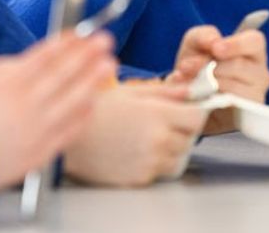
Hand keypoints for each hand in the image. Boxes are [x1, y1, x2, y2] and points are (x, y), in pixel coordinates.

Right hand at [0, 32, 116, 188]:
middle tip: (104, 42)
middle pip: (64, 74)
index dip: (67, 43)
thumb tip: (22, 62)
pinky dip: (83, 116)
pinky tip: (92, 104)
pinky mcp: (42, 151)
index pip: (46, 57)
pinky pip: (70, 130)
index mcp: (9, 84)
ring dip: (93, 80)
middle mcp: (28, 104)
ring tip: (108, 66)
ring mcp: (38, 128)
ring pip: (73, 100)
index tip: (82, 34)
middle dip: (87, 55)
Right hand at [62, 82, 206, 186]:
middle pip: (191, 140)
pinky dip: (154, 164)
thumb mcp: (129, 92)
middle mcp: (158, 140)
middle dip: (182, 132)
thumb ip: (163, 92)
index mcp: (157, 114)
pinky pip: (160, 173)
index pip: (198, 118)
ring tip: (149, 140)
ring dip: (172, 151)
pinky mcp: (140, 179)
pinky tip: (136, 152)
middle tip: (163, 125)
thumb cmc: (95, 112)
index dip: (195, 114)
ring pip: (179, 159)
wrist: (70, 141)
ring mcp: (150, 162)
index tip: (186, 112)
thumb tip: (188, 90)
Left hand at [167, 24, 268, 133]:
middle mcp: (260, 73)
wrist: (188, 100)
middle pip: (239, 65)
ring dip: (204, 84)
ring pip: (233, 87)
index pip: (255, 42)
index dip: (236, 44)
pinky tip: (196, 97)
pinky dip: (209, 100)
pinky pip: (228, 106)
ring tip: (185, 84)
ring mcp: (256, 95)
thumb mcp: (195, 45)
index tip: (215, 49)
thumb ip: (203, 36)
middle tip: (185, 67)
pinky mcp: (246, 114)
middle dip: (208, 65)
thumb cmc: (197, 67)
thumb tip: (214, 42)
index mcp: (252, 51)